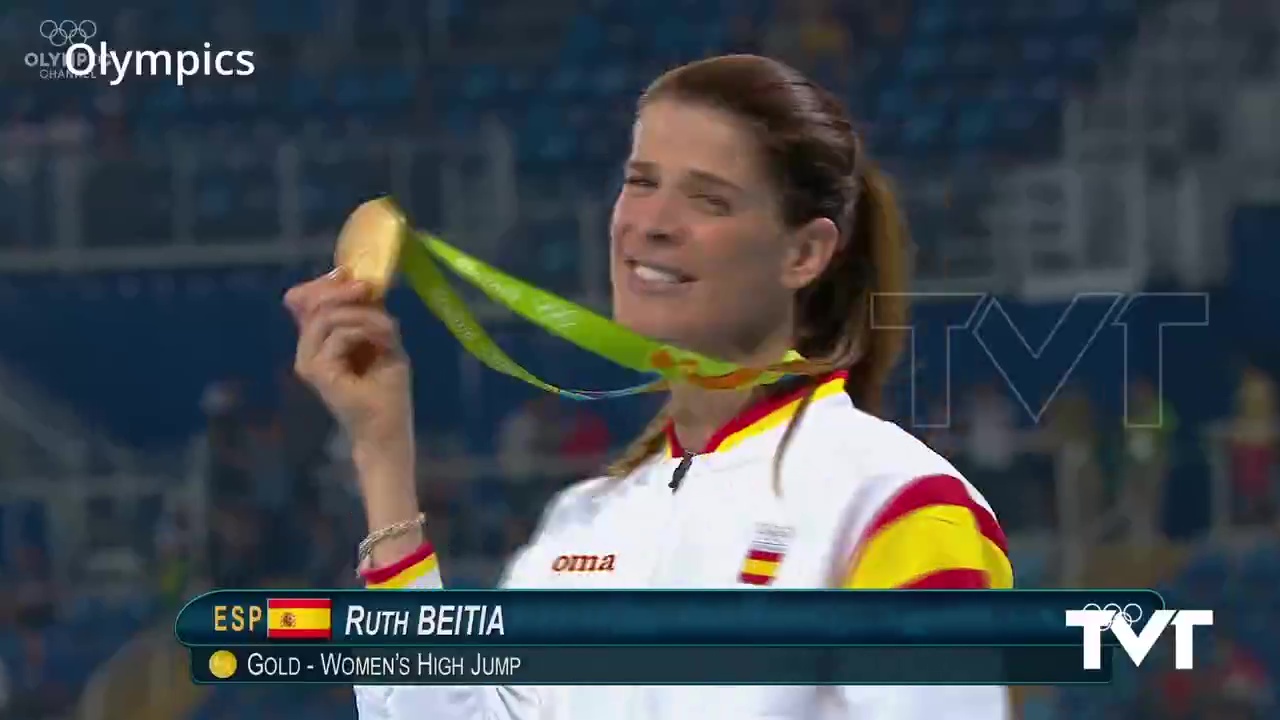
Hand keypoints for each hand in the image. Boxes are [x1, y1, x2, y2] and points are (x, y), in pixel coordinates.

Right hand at [284, 269, 411, 446]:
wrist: (388, 424)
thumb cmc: (387, 386)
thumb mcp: (381, 338)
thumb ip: (368, 312)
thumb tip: (362, 281)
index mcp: (320, 339)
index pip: (304, 300)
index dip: (324, 283)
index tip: (352, 275)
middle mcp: (308, 349)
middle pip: (310, 303)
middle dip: (341, 290)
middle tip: (369, 289)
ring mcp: (308, 360)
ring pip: (326, 316)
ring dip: (362, 314)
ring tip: (387, 328)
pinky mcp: (316, 371)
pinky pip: (338, 335)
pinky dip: (364, 330)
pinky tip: (384, 340)